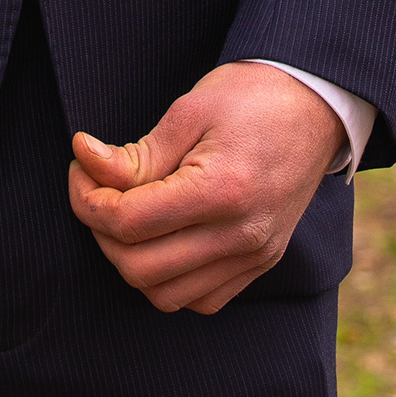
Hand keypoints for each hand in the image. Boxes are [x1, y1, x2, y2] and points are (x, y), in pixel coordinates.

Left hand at [68, 64, 344, 314]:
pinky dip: (168, 279)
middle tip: (96, 190)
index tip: (81, 166)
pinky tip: (162, 238)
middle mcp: (241, 236)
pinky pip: (200, 299)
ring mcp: (254, 256)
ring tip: (127, 214)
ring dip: (130, 261)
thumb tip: (84, 160)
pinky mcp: (260, 265)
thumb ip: (136, 152)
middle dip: (101, 233)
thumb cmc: (250, 97)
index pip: (129, 223)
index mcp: (222, 191)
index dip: (87, 198)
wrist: (314, 105)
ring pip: (165, 295)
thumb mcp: (189, 111)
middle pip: (139, 269)